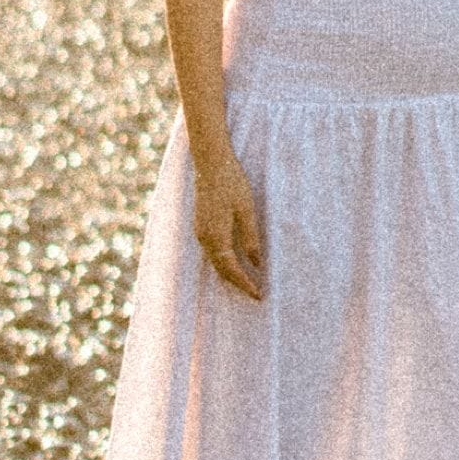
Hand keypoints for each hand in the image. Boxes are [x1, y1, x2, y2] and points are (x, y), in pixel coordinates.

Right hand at [193, 148, 264, 298]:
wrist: (211, 163)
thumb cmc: (232, 184)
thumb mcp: (246, 211)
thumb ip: (250, 239)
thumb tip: (256, 264)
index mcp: (216, 236)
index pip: (231, 269)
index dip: (245, 284)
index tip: (259, 295)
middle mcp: (204, 238)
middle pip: (221, 270)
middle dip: (237, 283)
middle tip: (255, 294)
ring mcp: (200, 232)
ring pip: (215, 262)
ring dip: (230, 274)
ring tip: (247, 282)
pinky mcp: (201, 225)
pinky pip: (212, 252)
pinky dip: (224, 262)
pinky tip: (234, 262)